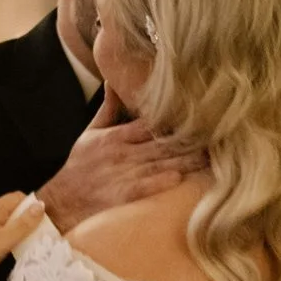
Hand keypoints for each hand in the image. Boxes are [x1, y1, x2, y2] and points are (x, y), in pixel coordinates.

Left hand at [0, 193, 37, 280]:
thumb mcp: (5, 240)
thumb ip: (24, 224)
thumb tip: (40, 205)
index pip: (17, 196)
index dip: (30, 206)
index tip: (37, 222)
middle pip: (5, 207)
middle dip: (19, 218)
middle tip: (27, 236)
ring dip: (5, 226)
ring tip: (11, 244)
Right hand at [38, 99, 204, 235]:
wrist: (61, 199)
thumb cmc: (79, 165)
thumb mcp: (90, 133)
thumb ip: (108, 109)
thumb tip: (113, 81)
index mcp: (117, 136)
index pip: (151, 122)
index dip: (176, 119)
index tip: (200, 114)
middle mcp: (123, 153)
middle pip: (162, 143)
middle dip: (190, 140)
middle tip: (218, 134)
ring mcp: (125, 174)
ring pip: (161, 163)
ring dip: (186, 160)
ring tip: (211, 155)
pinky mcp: (124, 195)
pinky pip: (148, 186)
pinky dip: (164, 180)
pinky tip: (182, 176)